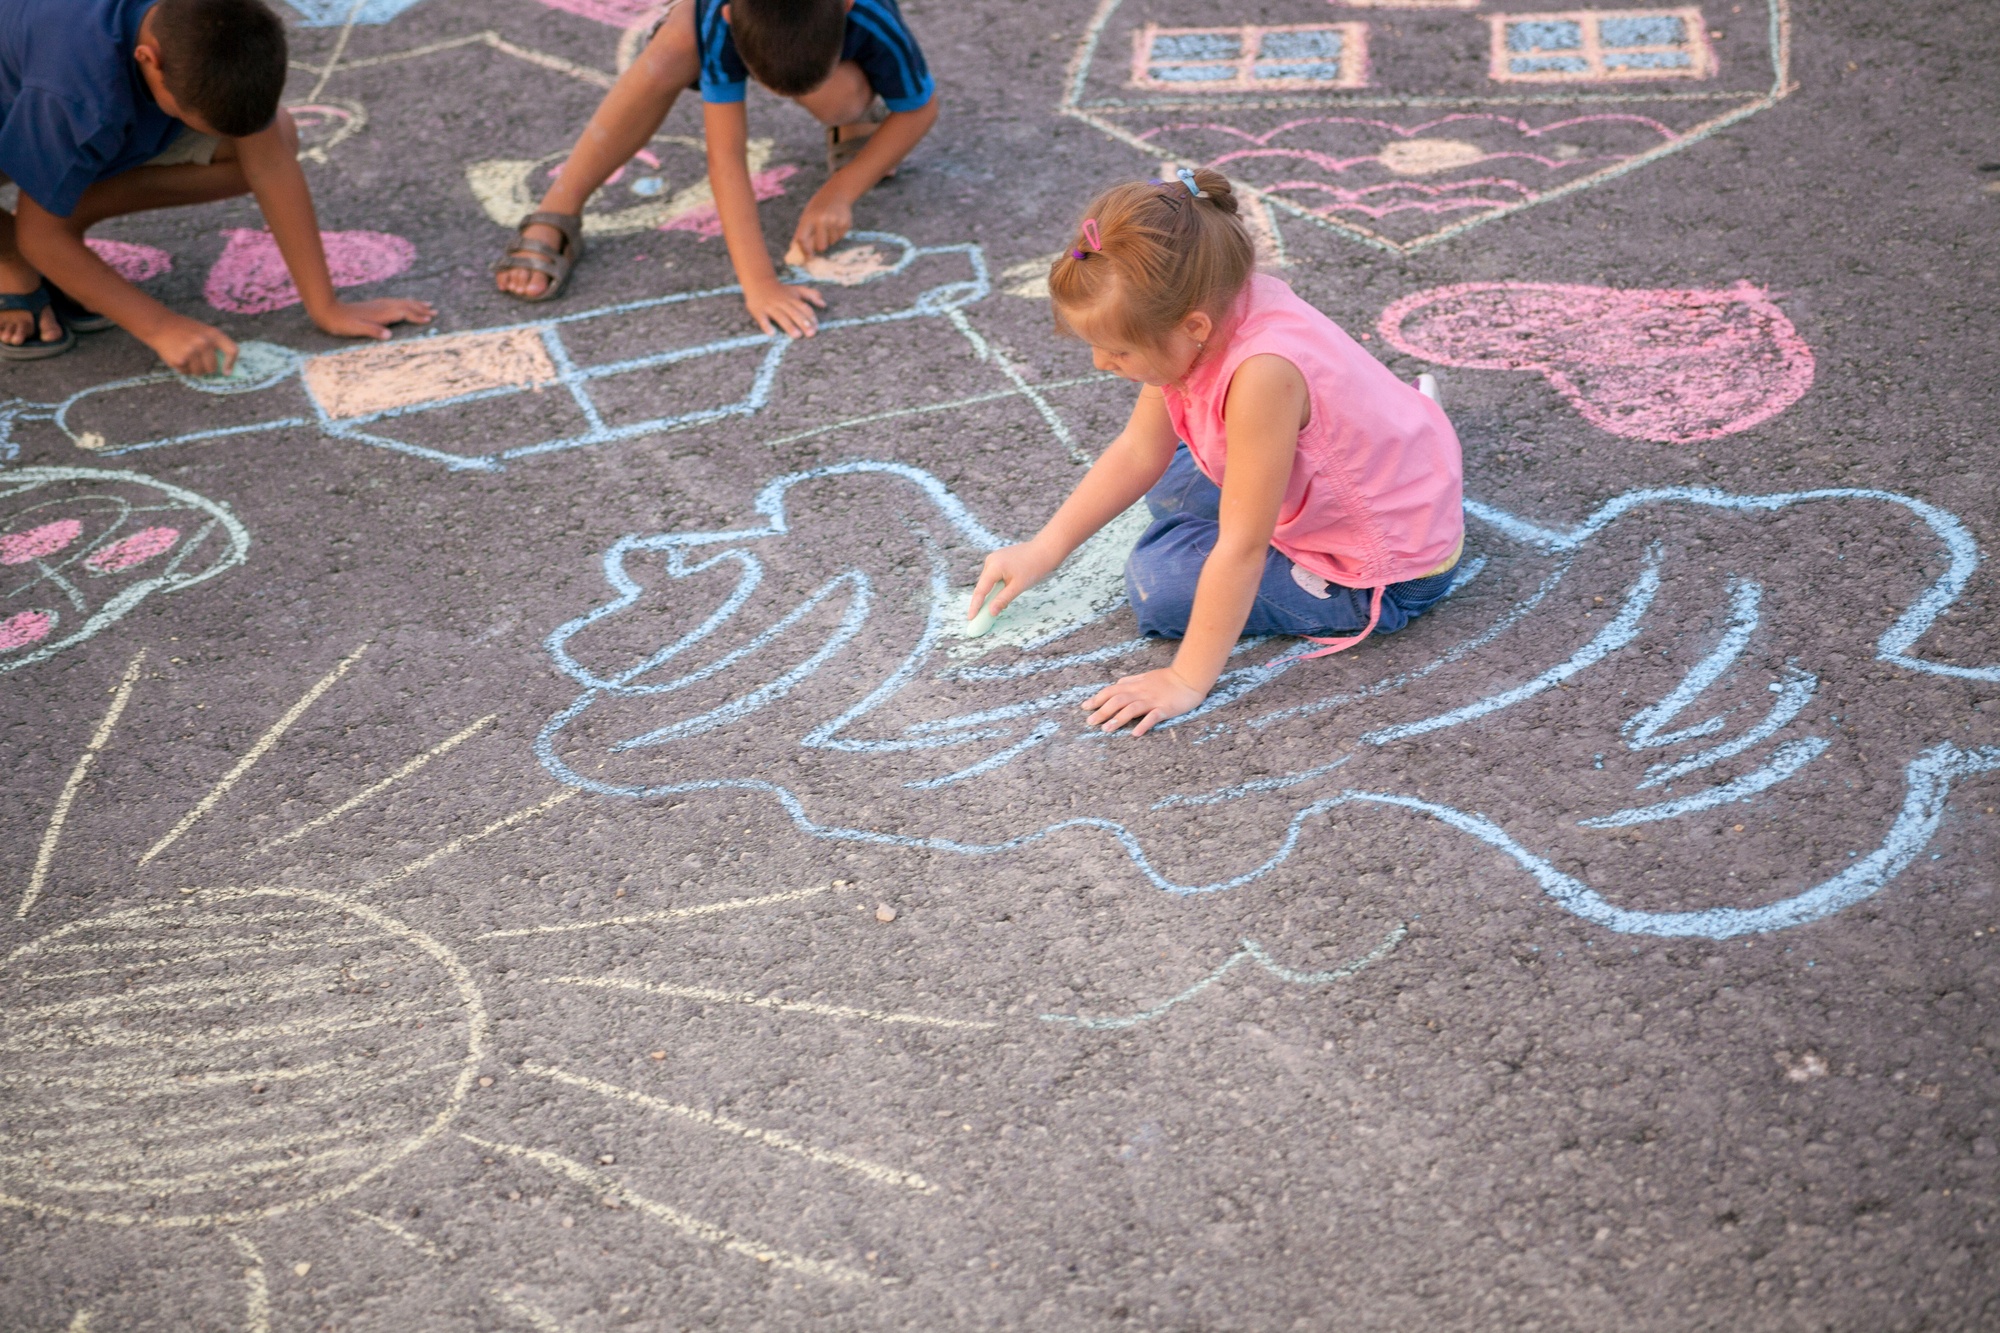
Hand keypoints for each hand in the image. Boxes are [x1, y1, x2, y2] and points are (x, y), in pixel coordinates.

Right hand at [147, 315, 238, 376]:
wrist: (160, 325)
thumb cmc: (185, 329)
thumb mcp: (204, 331)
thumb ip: (215, 344)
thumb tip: (226, 368)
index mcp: (213, 334)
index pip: (232, 350)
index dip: (231, 363)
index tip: (226, 372)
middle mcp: (204, 343)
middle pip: (213, 368)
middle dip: (206, 368)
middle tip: (197, 361)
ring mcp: (192, 352)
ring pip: (200, 372)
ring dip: (194, 369)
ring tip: (187, 358)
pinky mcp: (180, 359)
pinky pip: (186, 372)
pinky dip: (183, 368)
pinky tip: (178, 357)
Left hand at [309, 297, 435, 340]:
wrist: (328, 311)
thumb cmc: (342, 323)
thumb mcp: (356, 329)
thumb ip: (373, 331)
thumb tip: (389, 335)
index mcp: (381, 314)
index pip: (404, 313)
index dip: (417, 316)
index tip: (430, 319)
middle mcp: (382, 307)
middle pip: (406, 305)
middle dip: (421, 308)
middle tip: (435, 311)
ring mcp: (379, 305)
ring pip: (402, 302)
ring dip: (415, 304)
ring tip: (427, 304)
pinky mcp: (375, 305)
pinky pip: (395, 302)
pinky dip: (405, 303)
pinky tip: (405, 305)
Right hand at [743, 280, 824, 337]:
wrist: (759, 283)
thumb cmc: (781, 291)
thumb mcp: (797, 290)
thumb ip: (812, 295)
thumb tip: (824, 304)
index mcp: (792, 298)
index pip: (804, 308)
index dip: (811, 317)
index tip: (816, 328)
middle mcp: (782, 302)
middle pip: (794, 313)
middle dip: (803, 323)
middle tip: (811, 334)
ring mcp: (770, 307)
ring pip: (781, 316)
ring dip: (789, 325)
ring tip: (797, 335)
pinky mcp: (759, 311)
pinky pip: (762, 319)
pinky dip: (767, 326)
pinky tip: (772, 334)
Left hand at [790, 189, 854, 260]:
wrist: (837, 193)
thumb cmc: (817, 208)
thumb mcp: (807, 216)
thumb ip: (802, 233)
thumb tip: (795, 252)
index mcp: (809, 218)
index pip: (803, 240)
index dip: (805, 251)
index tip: (808, 257)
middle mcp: (822, 220)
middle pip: (821, 246)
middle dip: (820, 246)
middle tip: (819, 239)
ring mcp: (835, 222)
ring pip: (831, 243)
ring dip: (829, 239)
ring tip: (828, 226)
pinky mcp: (846, 223)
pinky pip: (840, 237)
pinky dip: (837, 234)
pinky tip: (836, 224)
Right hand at [968, 540, 1061, 620]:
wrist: (1045, 550)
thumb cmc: (1034, 567)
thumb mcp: (1018, 587)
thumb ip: (1003, 599)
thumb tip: (991, 612)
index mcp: (994, 567)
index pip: (980, 590)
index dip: (975, 606)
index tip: (971, 618)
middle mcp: (991, 561)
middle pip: (983, 586)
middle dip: (982, 601)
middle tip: (981, 618)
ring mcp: (994, 558)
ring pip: (988, 581)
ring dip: (991, 593)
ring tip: (996, 607)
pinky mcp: (1000, 558)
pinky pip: (994, 575)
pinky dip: (996, 586)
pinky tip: (1003, 593)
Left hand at [1083, 667, 1206, 735]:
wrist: (1189, 678)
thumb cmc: (1167, 678)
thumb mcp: (1146, 676)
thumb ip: (1131, 681)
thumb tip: (1116, 684)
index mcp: (1135, 685)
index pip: (1112, 691)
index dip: (1097, 698)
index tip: (1085, 707)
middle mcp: (1141, 693)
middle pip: (1118, 701)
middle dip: (1102, 711)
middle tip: (1090, 722)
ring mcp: (1153, 701)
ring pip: (1132, 709)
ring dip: (1118, 719)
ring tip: (1106, 729)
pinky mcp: (1165, 709)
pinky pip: (1153, 717)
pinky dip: (1143, 725)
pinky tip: (1135, 734)